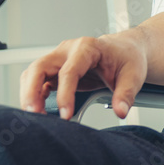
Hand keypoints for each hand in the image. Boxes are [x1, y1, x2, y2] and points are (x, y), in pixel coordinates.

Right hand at [19, 33, 146, 119]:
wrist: (125, 50)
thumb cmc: (127, 58)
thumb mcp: (134, 74)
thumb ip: (126, 93)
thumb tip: (120, 111)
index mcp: (87, 47)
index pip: (69, 71)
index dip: (65, 94)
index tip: (66, 115)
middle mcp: (68, 50)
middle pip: (39, 67)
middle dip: (32, 92)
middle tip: (35, 115)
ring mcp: (59, 59)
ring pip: (33, 74)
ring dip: (29, 95)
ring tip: (36, 116)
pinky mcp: (55, 70)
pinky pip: (36, 81)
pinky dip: (33, 96)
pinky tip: (40, 110)